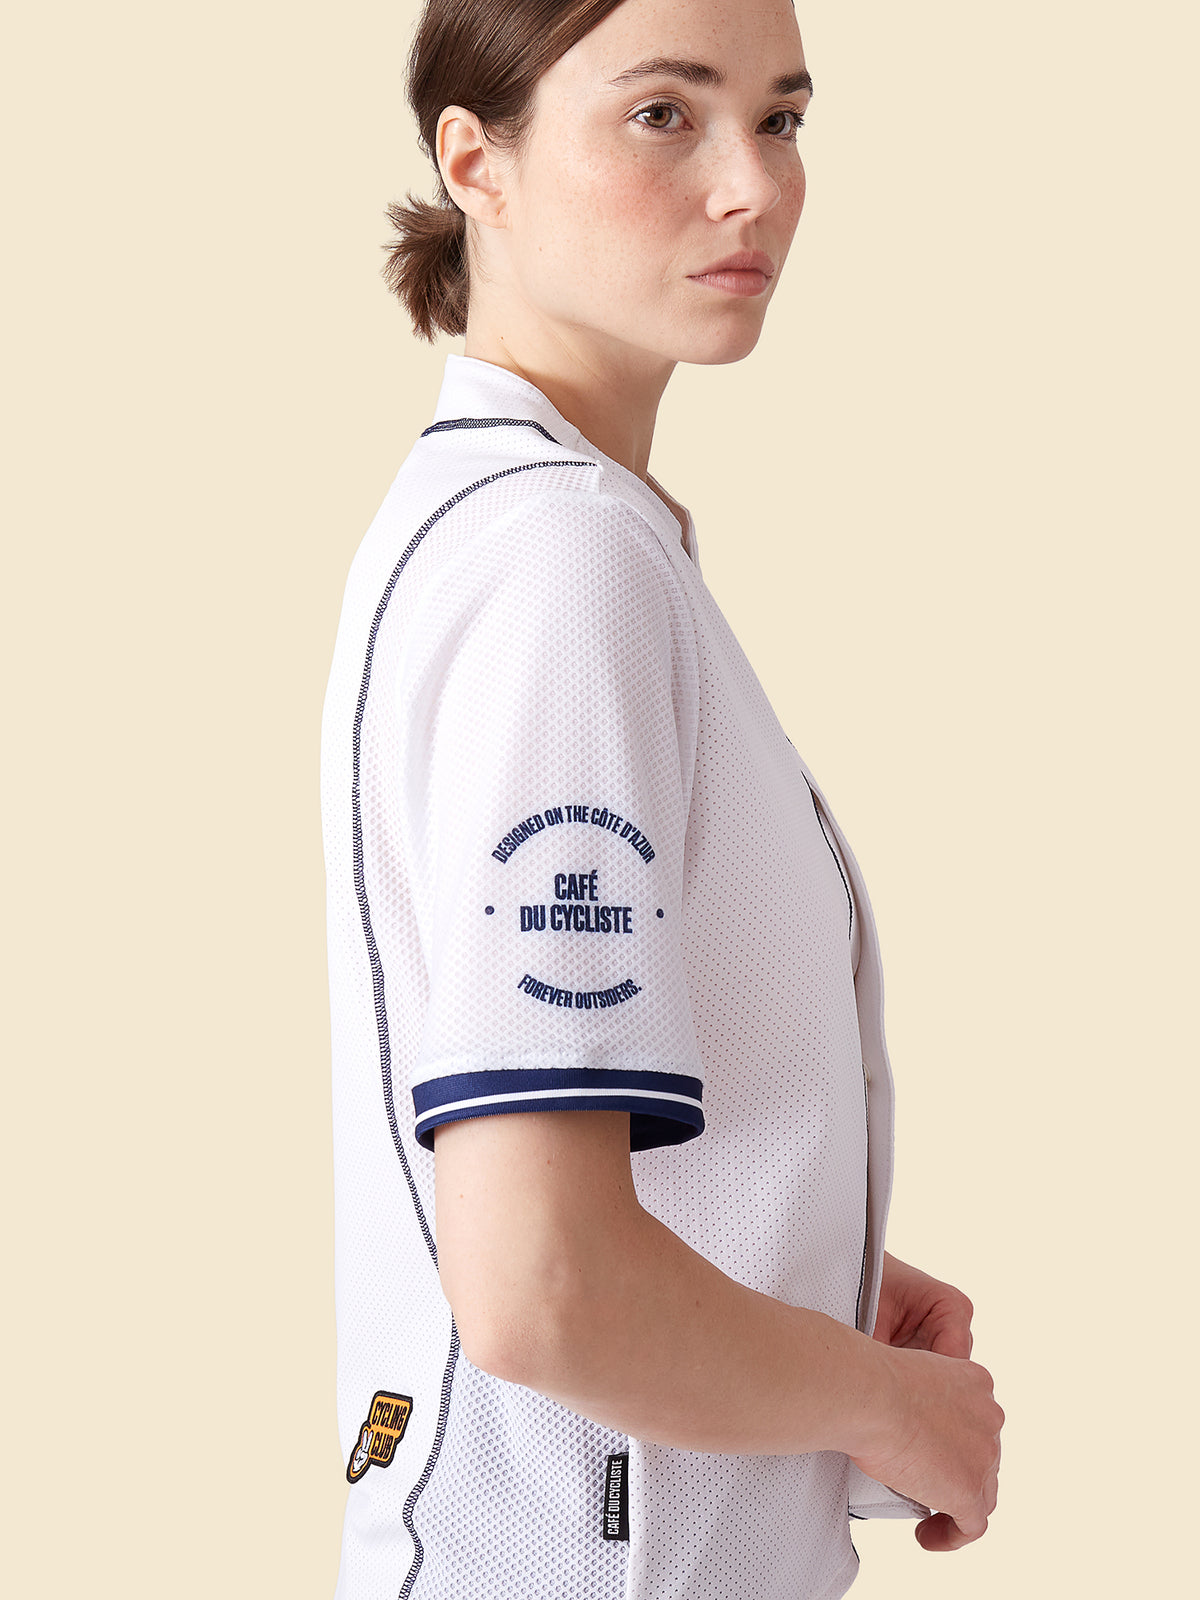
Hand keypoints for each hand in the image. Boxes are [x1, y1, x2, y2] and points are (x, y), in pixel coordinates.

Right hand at [870, 1253, 999, 1550]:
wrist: (865, 1393)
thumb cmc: (868, 1379)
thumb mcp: (904, 1378)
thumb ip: (916, 1397)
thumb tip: (895, 1418)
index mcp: (975, 1381)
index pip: (976, 1420)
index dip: (957, 1440)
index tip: (932, 1451)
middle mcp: (988, 1417)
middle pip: (981, 1455)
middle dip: (956, 1470)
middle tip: (922, 1481)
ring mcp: (982, 1455)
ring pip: (981, 1492)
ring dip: (955, 1506)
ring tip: (927, 1518)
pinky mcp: (968, 1490)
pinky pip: (971, 1527)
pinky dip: (950, 1536)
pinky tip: (925, 1537)